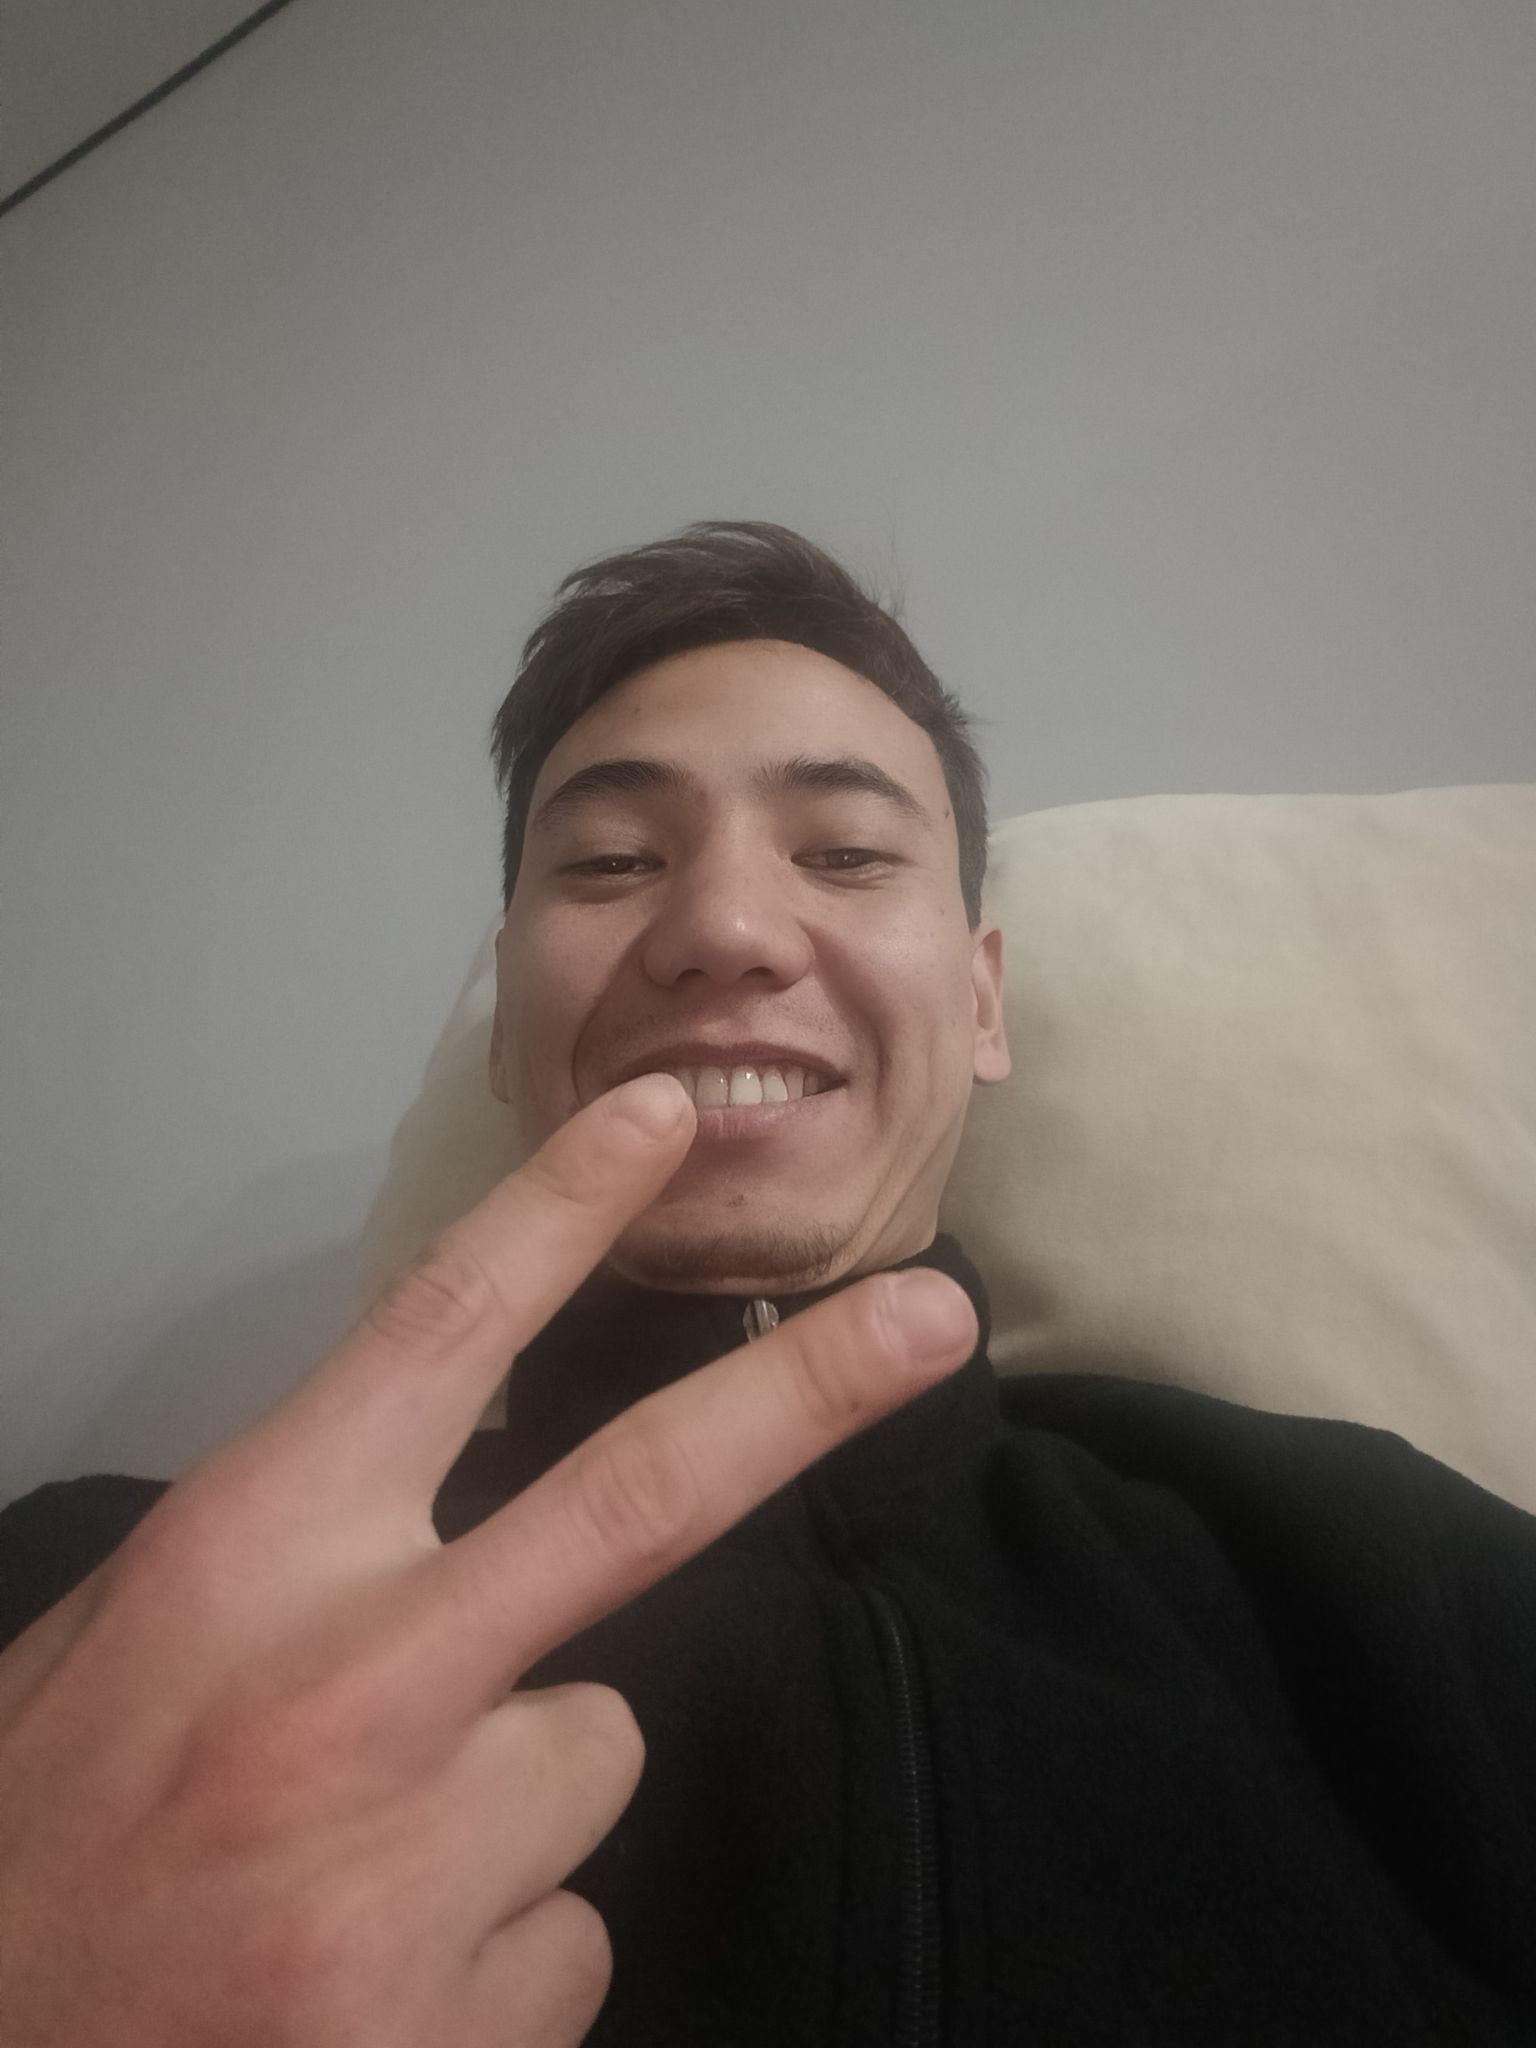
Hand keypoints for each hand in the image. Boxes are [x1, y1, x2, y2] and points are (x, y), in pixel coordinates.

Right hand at [0, 1074, 974, 2046]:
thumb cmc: (33, 1848)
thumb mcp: (117, 1647)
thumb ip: (289, 1564)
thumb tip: (435, 1502)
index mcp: (248, 1561)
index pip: (438, 1333)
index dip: (561, 1210)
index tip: (665, 1120)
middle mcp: (349, 1687)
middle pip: (634, 1497)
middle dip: (807, 1393)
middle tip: (932, 1320)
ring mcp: (414, 1862)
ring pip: (595, 1751)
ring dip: (515, 1791)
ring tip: (363, 1865)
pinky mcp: (458, 2020)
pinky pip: (571, 1932)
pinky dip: (499, 1942)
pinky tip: (372, 1979)